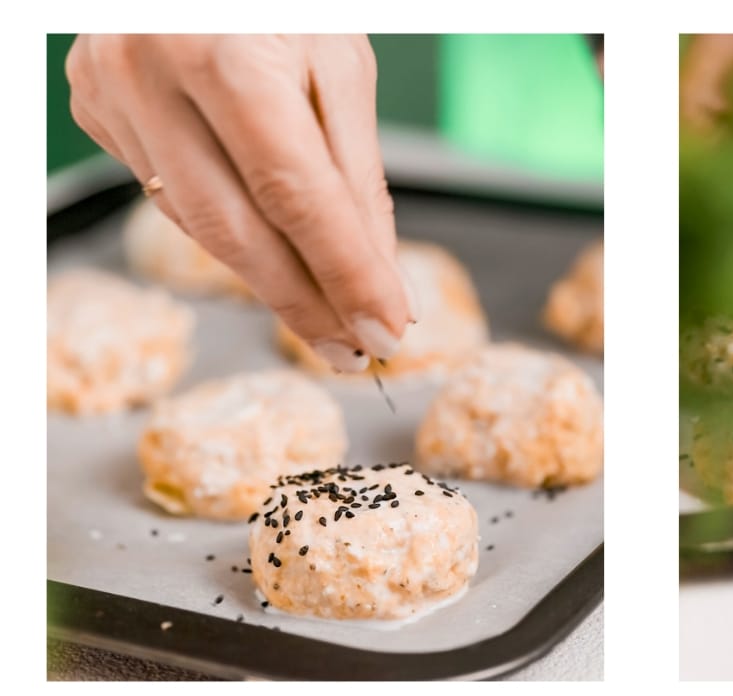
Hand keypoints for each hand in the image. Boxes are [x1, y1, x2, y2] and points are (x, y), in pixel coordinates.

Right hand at [67, 34, 412, 371]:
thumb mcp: (340, 61)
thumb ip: (356, 170)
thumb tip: (375, 271)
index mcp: (227, 52)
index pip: (296, 195)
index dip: (343, 272)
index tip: (386, 328)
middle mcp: (150, 73)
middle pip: (236, 228)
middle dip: (305, 300)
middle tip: (357, 349)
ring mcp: (106, 92)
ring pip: (195, 223)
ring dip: (268, 280)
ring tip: (326, 319)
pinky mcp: (88, 106)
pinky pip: (165, 193)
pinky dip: (225, 229)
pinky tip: (268, 253)